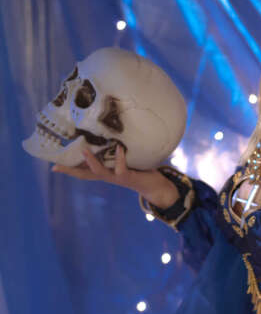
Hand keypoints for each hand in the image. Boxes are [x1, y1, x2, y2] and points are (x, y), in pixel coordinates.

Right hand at [51, 145, 179, 208]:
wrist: (154, 184)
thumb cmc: (138, 167)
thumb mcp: (123, 157)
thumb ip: (114, 148)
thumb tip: (109, 129)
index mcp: (104, 171)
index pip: (82, 170)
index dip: (68, 168)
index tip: (53, 165)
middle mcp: (107, 175)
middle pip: (84, 174)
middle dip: (71, 169)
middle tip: (57, 163)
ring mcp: (116, 177)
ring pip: (99, 171)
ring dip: (91, 162)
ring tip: (84, 150)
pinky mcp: (128, 177)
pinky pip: (121, 168)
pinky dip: (119, 158)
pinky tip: (118, 148)